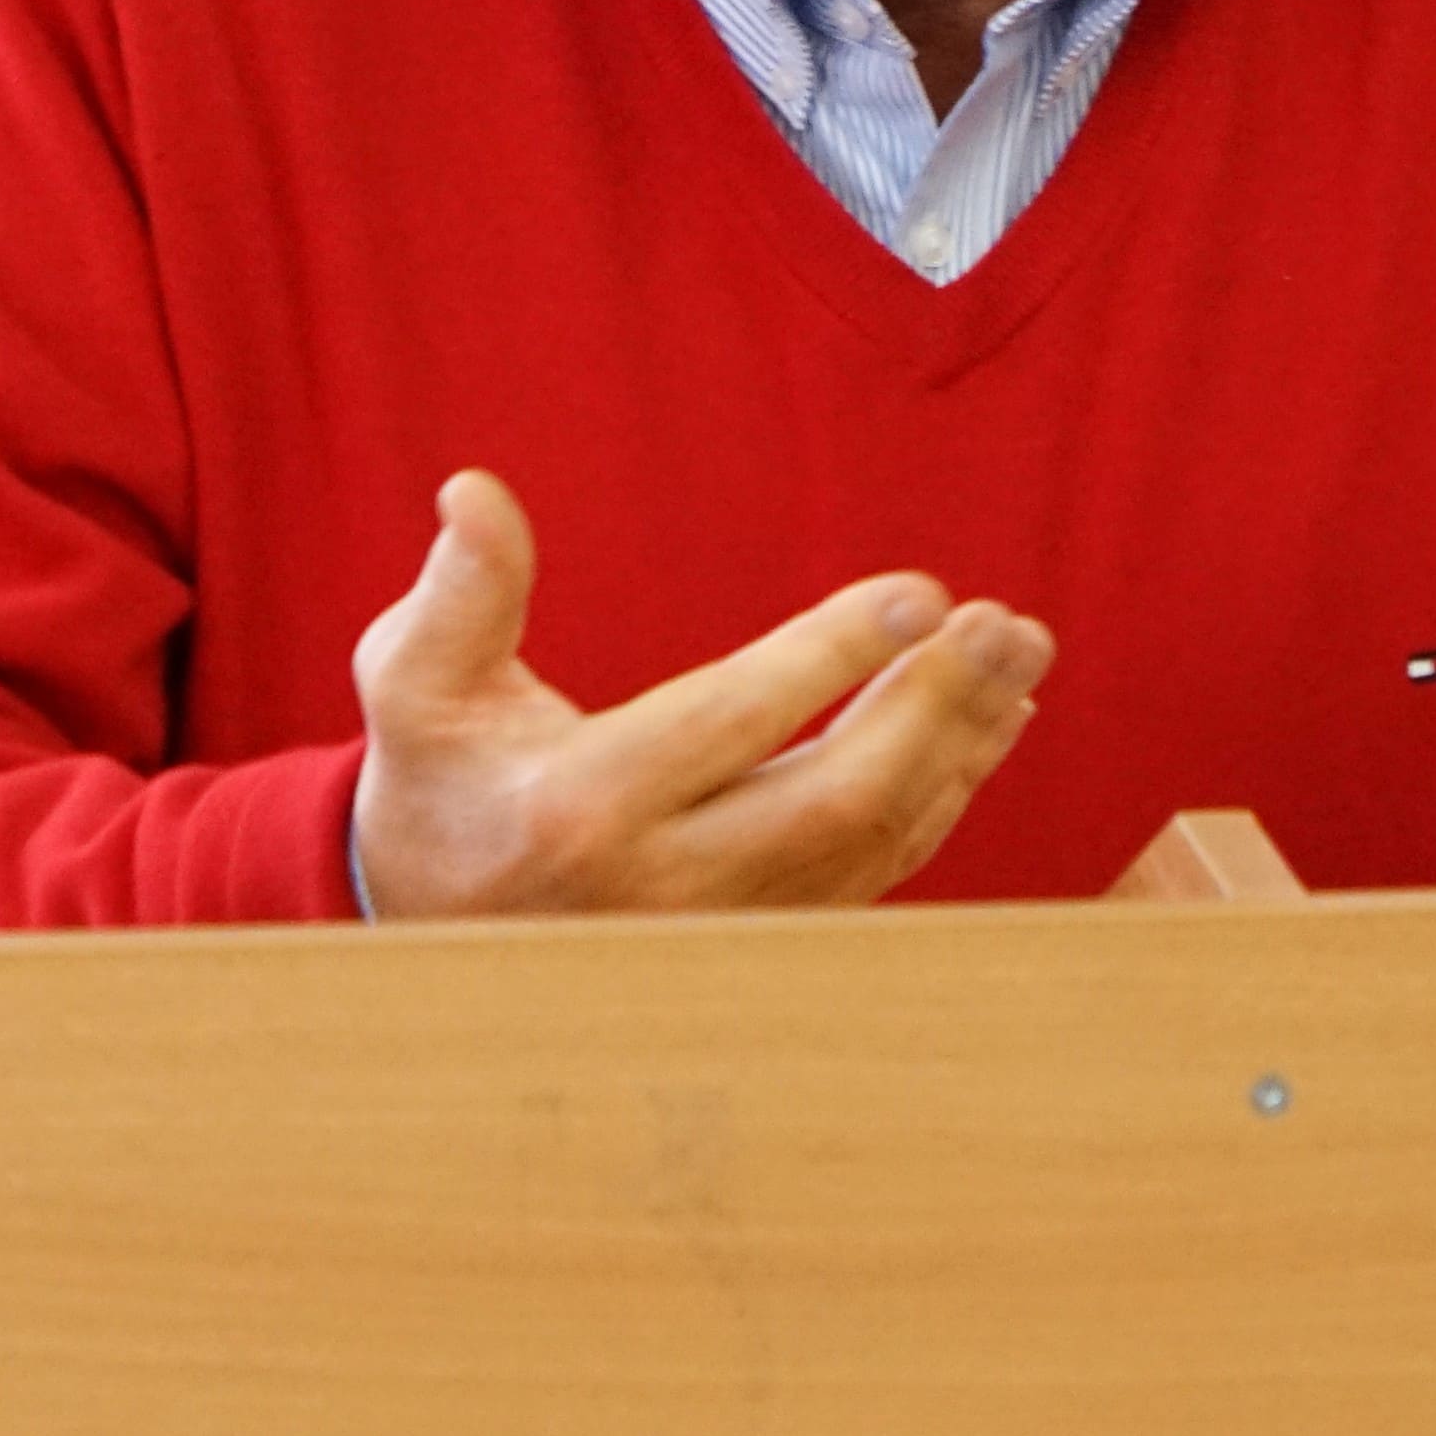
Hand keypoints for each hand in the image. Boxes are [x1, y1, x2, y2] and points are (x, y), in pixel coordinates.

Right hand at [348, 469, 1054, 918]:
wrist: (436, 928)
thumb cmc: (439, 780)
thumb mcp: (416, 685)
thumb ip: (460, 595)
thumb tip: (474, 492)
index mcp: (584, 806)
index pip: (734, 724)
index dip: (834, 657)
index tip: (921, 592)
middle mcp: (667, 884)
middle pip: (836, 797)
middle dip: (935, 706)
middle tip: (1004, 623)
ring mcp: (726, 929)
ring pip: (874, 839)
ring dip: (961, 743)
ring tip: (1020, 651)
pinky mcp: (764, 944)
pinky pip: (876, 870)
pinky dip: (944, 796)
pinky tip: (992, 724)